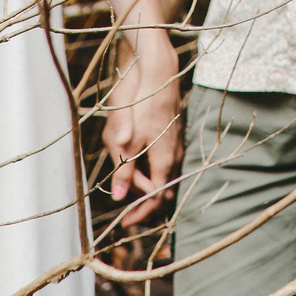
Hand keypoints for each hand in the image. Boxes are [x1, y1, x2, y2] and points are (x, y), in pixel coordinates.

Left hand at [103, 36, 182, 229]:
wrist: (158, 73)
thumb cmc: (142, 104)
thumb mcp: (127, 140)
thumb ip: (124, 170)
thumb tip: (119, 197)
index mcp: (163, 161)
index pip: (155, 198)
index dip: (141, 213)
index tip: (126, 222)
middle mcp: (174, 156)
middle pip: (163, 191)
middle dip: (146, 206)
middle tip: (129, 216)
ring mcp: (176, 145)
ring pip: (166, 177)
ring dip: (149, 189)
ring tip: (133, 197)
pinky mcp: (173, 135)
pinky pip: (166, 164)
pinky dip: (153, 174)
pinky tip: (141, 171)